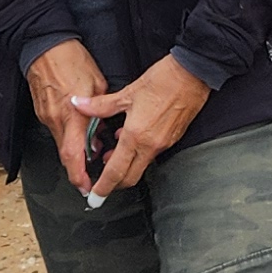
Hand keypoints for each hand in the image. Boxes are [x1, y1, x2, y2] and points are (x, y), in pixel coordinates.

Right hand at [26, 39, 110, 167]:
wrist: (44, 45)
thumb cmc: (73, 60)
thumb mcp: (97, 84)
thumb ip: (100, 111)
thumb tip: (100, 130)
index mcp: (73, 115)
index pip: (73, 156)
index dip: (79, 176)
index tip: (87, 188)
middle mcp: (56, 119)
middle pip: (66, 154)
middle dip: (79, 168)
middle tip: (91, 175)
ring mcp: (45, 116)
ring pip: (61, 143)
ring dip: (75, 149)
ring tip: (90, 144)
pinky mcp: (41, 110)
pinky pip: (55, 130)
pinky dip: (67, 134)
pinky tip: (77, 127)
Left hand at [70, 54, 211, 195]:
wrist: (192, 74)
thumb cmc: (163, 80)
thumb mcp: (127, 93)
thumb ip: (100, 105)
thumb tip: (79, 104)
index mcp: (136, 136)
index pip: (116, 172)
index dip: (103, 188)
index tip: (95, 198)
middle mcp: (151, 145)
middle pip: (130, 178)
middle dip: (114, 184)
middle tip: (101, 183)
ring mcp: (163, 144)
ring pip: (141, 166)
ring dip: (126, 166)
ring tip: (113, 154)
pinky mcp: (172, 139)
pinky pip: (152, 155)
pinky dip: (138, 154)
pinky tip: (130, 138)